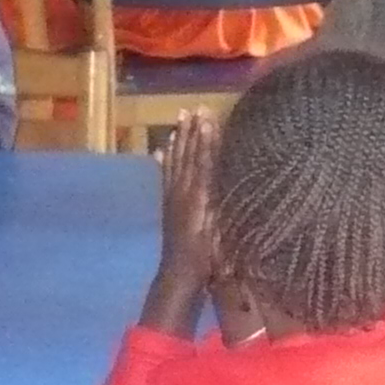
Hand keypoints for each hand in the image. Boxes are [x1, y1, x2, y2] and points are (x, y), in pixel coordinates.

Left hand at [156, 110, 220, 289]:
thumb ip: (220, 202)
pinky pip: (165, 177)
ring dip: (177, 140)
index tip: (208, 117)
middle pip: (187, 156)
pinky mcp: (168, 205)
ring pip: (175, 162)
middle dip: (191, 132)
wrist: (181, 274)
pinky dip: (164, 161)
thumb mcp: (220, 229)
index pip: (203, 161)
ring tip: (178, 120)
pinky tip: (160, 149)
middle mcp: (182, 192)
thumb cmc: (209, 256)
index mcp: (198, 196)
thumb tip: (224, 176)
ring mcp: (173, 198)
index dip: (206, 139)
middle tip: (192, 109)